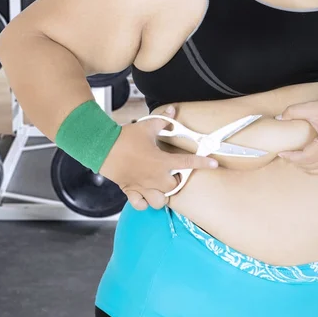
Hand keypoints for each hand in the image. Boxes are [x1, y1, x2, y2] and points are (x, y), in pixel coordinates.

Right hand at [99, 106, 217, 209]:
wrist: (104, 148)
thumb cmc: (126, 138)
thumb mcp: (147, 126)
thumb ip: (163, 120)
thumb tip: (172, 111)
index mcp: (162, 161)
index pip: (188, 163)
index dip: (202, 163)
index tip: (213, 164)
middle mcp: (155, 177)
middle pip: (174, 188)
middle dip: (177, 181)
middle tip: (173, 172)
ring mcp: (142, 186)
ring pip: (159, 201)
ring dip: (163, 195)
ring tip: (161, 186)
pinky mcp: (130, 190)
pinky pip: (141, 205)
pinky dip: (144, 202)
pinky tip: (145, 193)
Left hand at [276, 97, 317, 174]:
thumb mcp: (315, 107)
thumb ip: (294, 111)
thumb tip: (279, 118)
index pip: (304, 158)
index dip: (291, 157)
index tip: (282, 152)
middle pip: (310, 167)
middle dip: (295, 162)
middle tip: (286, 155)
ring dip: (304, 167)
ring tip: (295, 158)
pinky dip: (315, 168)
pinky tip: (308, 161)